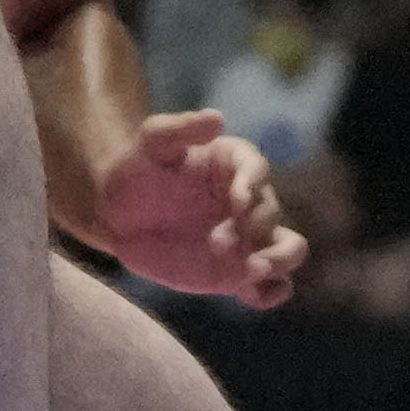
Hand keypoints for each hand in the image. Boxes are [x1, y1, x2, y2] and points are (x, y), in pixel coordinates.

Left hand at [96, 113, 309, 307]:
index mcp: (235, 163)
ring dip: (278, 260)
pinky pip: (273, 285)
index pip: (257, 170)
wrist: (119, 214)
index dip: (252, 186)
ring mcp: (249, 238)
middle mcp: (250, 200)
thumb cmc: (138, 169)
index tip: (236, 202)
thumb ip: (179, 128)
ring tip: (251, 270)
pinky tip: (251, 293)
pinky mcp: (239, 272)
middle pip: (272, 214)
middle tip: (217, 243)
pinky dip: (271, 291)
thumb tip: (217, 117)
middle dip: (251, 229)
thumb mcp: (151, 144)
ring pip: (289, 249)